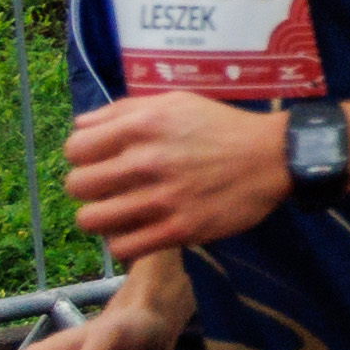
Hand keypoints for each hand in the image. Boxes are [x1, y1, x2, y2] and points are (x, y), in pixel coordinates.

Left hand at [65, 91, 292, 257]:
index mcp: (142, 126)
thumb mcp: (176, 102)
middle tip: (111, 188)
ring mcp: (161, 198)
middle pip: (77, 186)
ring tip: (120, 213)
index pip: (75, 148)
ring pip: (91, 220)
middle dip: (89, 188)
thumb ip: (124, 110)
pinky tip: (137, 232)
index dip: (84, 156)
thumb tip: (80, 126)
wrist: (274, 157)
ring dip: (102, 217)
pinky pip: (123, 247)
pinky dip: (123, 242)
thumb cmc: (222, 127)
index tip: (102, 161)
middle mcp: (146, 161)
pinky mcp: (178, 229)